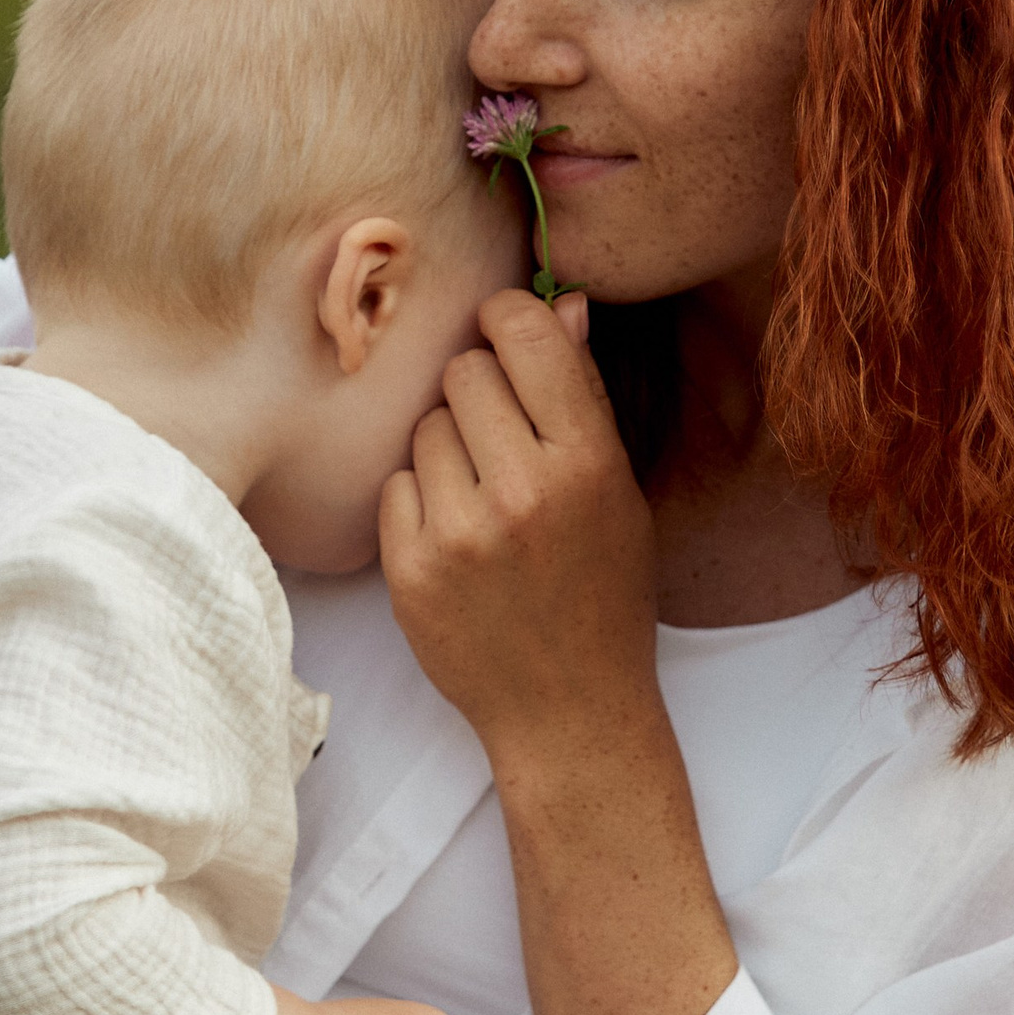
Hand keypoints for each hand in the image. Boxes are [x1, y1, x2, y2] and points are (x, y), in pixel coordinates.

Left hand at [379, 290, 660, 753]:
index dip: (507, 319)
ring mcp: (460, 534)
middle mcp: (524, 493)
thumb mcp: (619, 493)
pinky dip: (418, 503)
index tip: (504, 333)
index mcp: (588, 464)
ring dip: (446, 450)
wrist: (568, 710)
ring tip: (483, 502)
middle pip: (463, 373)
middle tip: (501, 442)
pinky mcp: (409, 570)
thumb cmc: (602, 594)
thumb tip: (567, 304)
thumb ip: (585, 397)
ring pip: (424, 428)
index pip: (527, 337)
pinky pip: (394, 485)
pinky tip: (455, 540)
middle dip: (477, 392)